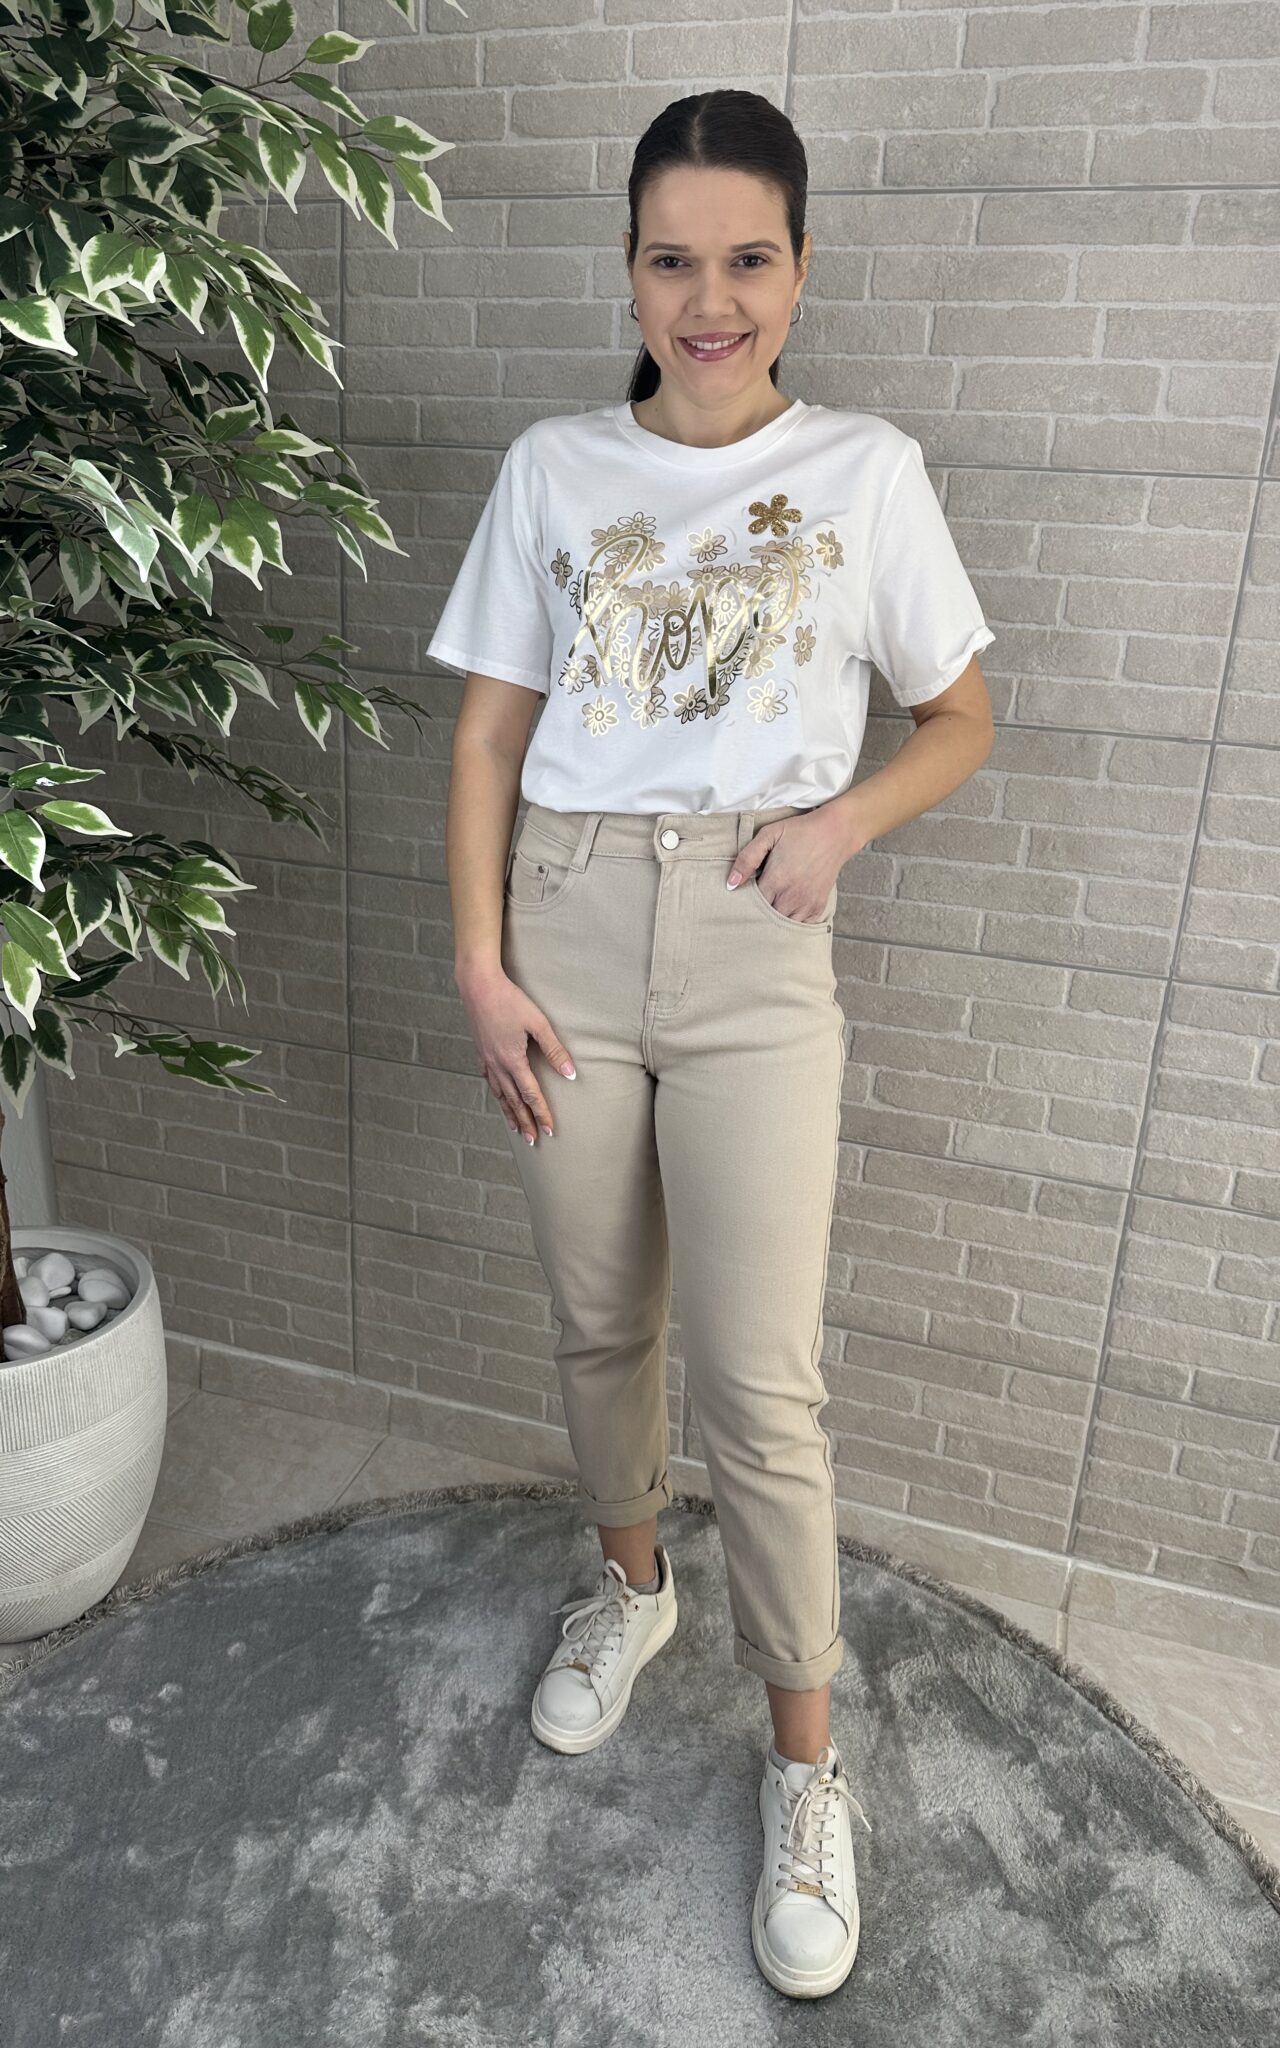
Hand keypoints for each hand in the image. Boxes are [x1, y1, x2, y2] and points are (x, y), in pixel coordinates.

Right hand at [456, 963, 575, 1143]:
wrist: (478, 986)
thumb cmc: (510, 1000)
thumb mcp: (538, 1023)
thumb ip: (554, 1050)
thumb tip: (570, 1074)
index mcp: (513, 1061)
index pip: (531, 1095)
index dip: (542, 1114)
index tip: (550, 1130)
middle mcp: (498, 1065)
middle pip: (515, 1101)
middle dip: (525, 1121)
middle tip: (533, 1140)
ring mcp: (487, 1060)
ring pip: (500, 1094)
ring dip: (509, 1113)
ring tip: (516, 1128)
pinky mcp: (481, 1052)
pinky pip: (490, 1081)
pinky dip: (497, 1095)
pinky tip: (500, 1097)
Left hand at [726, 809, 843, 922]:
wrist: (835, 833)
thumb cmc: (799, 832)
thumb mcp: (769, 835)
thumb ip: (747, 858)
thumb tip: (731, 885)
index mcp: (777, 880)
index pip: (752, 905)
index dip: (744, 903)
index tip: (742, 897)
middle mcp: (792, 896)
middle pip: (766, 919)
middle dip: (757, 914)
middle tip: (752, 905)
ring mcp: (807, 903)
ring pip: (783, 925)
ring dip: (774, 920)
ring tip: (770, 907)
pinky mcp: (818, 906)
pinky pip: (800, 925)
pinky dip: (791, 922)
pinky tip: (786, 911)